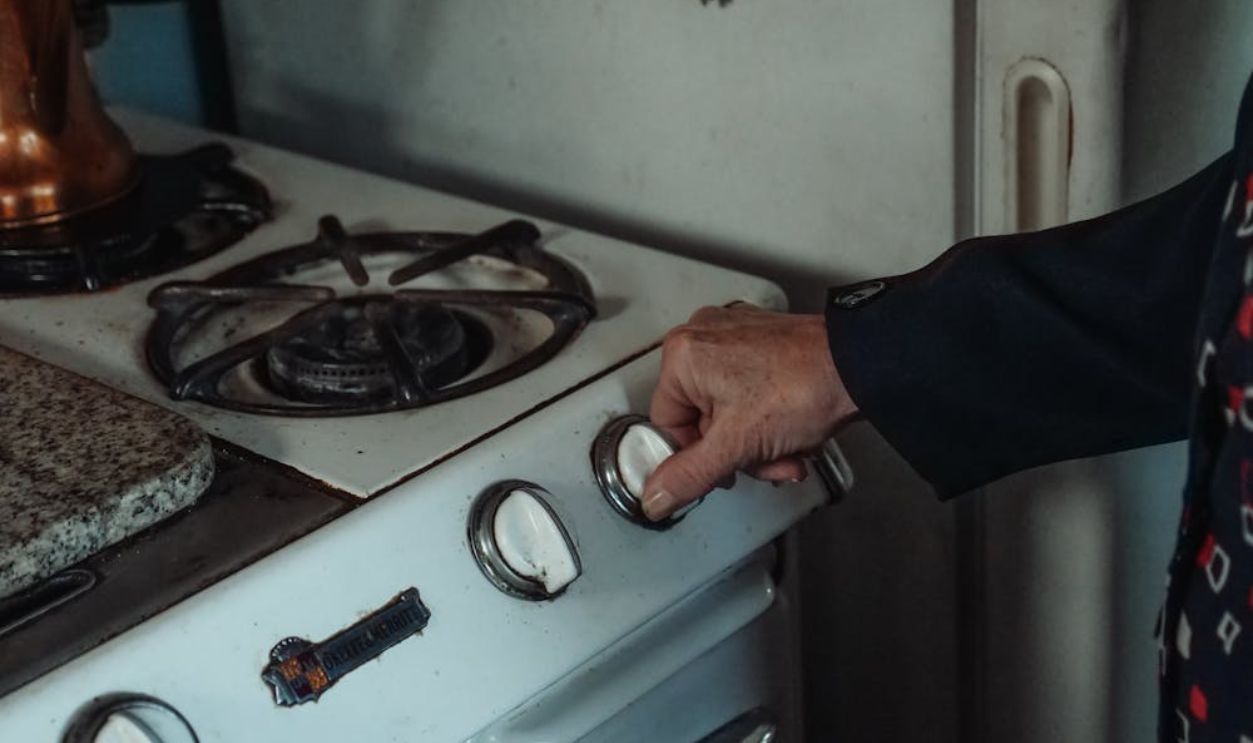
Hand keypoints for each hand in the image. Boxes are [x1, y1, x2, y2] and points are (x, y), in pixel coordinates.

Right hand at [642, 304, 858, 519]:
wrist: (863, 367)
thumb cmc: (804, 387)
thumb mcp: (736, 445)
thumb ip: (689, 475)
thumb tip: (655, 496)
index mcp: (682, 354)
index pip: (667, 424)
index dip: (697, 457)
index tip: (724, 471)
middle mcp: (704, 335)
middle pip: (703, 419)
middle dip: (740, 452)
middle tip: (766, 460)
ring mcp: (736, 335)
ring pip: (731, 410)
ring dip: (760, 442)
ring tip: (790, 449)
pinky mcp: (764, 340)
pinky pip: (751, 390)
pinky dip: (771, 417)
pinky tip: (796, 430)